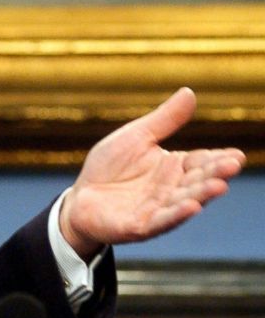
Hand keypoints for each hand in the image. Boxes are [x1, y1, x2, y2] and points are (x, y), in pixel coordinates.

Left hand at [59, 87, 245, 258]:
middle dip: (215, 174)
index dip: (219, 159)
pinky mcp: (139, 226)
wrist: (81, 198)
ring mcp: (157, 209)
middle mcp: (171, 190)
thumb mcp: (137, 136)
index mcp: (173, 168)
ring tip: (218, 185)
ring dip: (202, 195)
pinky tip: (191, 207)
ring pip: (184, 202)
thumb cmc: (111, 167)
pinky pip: (160, 221)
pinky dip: (176, 215)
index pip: (201, 162)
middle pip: (197, 181)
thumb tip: (189, 92)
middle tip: (232, 164)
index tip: (236, 155)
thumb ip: (164, 120)